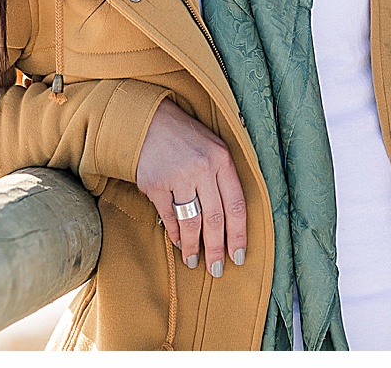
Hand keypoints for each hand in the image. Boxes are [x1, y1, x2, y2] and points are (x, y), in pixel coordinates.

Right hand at [135, 99, 247, 281]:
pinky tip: (178, 242)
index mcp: (221, 158)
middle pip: (215, 218)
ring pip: (191, 222)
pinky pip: (169, 217)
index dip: (239, 234)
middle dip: (217, 249)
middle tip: (217, 270)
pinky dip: (175, 234)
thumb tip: (230, 224)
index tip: (239, 257)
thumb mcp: (213, 149)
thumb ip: (223, 180)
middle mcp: (202, 167)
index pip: (237, 204)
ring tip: (194, 261)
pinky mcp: (155, 184)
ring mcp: (178, 175)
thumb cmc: (187, 139)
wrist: (150, 120)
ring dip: (193, 247)